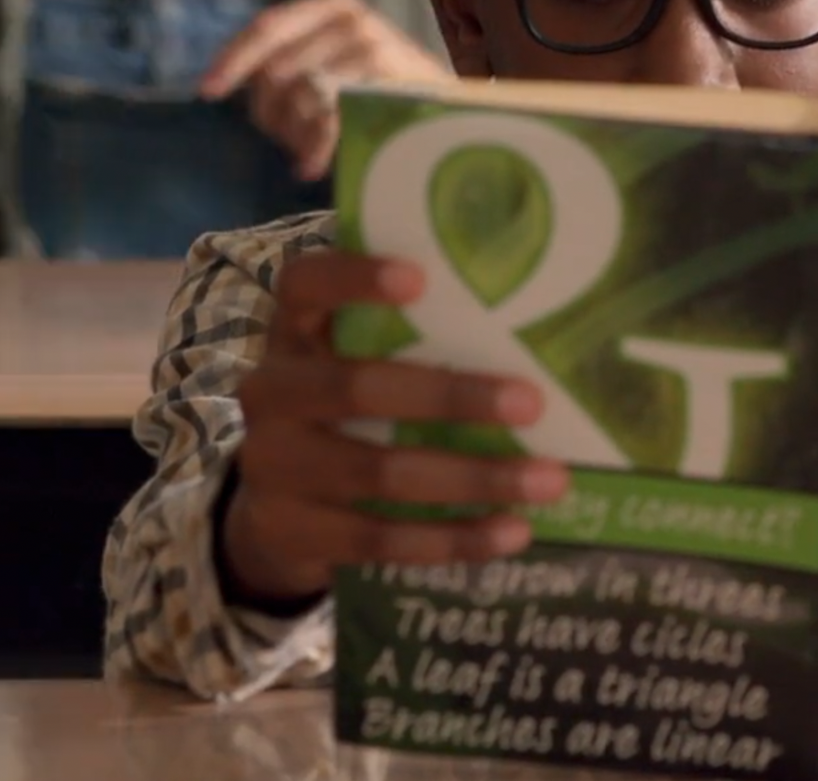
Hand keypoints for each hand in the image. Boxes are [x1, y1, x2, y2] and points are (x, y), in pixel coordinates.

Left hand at [200, 0, 445, 180]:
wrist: (452, 111)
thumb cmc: (380, 92)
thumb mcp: (331, 63)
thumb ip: (287, 64)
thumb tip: (227, 84)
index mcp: (332, 5)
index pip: (267, 28)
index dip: (233, 60)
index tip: (208, 92)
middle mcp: (353, 17)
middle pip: (277, 70)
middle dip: (273, 113)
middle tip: (288, 141)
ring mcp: (374, 47)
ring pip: (300, 97)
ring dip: (295, 133)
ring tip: (309, 152)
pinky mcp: (389, 82)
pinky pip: (330, 120)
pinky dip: (314, 149)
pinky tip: (309, 169)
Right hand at [223, 250, 568, 606]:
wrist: (275, 512)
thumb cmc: (345, 414)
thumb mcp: (353, 365)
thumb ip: (408, 339)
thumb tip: (532, 319)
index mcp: (292, 332)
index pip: (304, 284)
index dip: (354, 278)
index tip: (421, 279)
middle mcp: (270, 393)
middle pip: (354, 387)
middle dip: (450, 397)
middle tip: (532, 403)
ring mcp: (272, 467)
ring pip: (379, 473)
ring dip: (473, 478)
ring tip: (548, 482)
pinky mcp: (290, 532)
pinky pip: (379, 540)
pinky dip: (453, 539)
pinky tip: (510, 533)